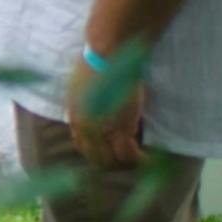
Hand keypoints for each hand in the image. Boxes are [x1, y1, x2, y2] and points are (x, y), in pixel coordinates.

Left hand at [66, 55, 146, 169]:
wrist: (107, 56)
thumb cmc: (97, 65)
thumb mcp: (81, 90)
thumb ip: (86, 108)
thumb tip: (94, 117)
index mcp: (74, 118)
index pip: (83, 148)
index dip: (98, 156)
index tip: (111, 157)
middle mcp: (85, 128)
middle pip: (98, 160)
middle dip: (114, 165)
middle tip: (130, 163)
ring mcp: (102, 129)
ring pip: (115, 161)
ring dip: (129, 165)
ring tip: (140, 162)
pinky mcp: (120, 127)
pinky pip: (130, 154)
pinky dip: (140, 160)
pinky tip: (147, 160)